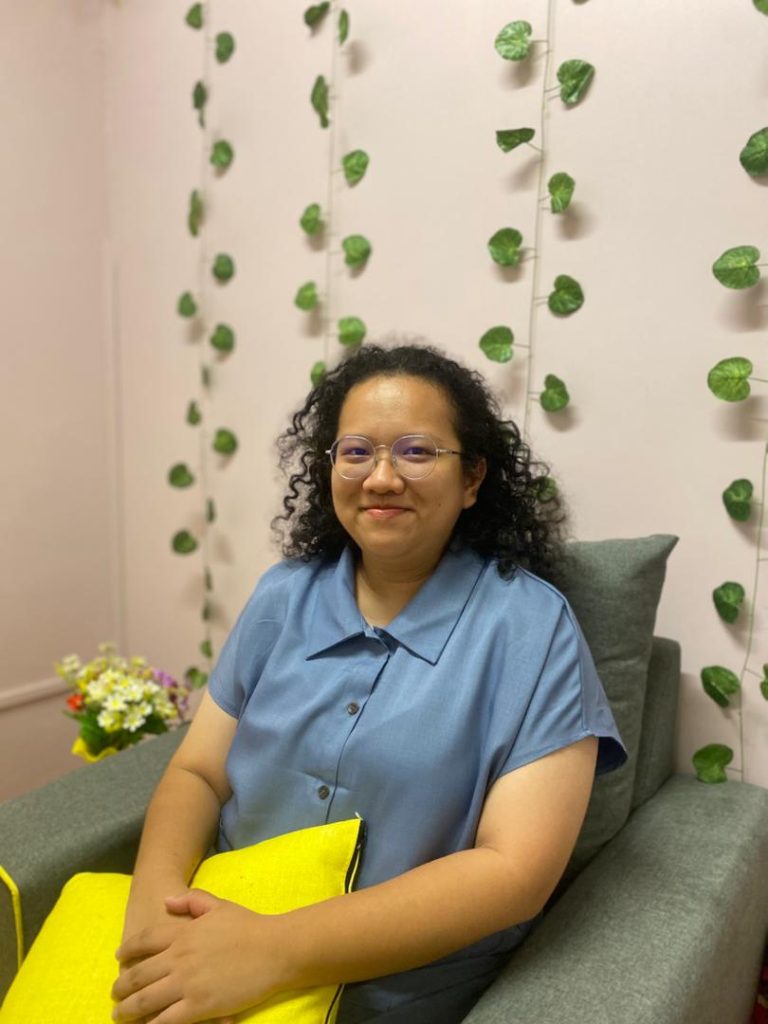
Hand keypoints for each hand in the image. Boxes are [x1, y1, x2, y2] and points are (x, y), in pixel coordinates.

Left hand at [112, 890, 285, 1023]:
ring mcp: (187, 983)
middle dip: (121, 987)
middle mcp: (179, 957)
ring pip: (145, 1001)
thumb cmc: (249, 926)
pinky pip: (165, 1021)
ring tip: (120, 1015)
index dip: (127, 951)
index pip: (144, 941)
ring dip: (127, 1010)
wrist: (274, 949)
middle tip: (114, 995)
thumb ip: (191, 900)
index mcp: (183, 932)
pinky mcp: (199, 1007)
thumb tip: (166, 901)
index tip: (119, 959)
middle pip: (138, 975)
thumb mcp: (219, 905)